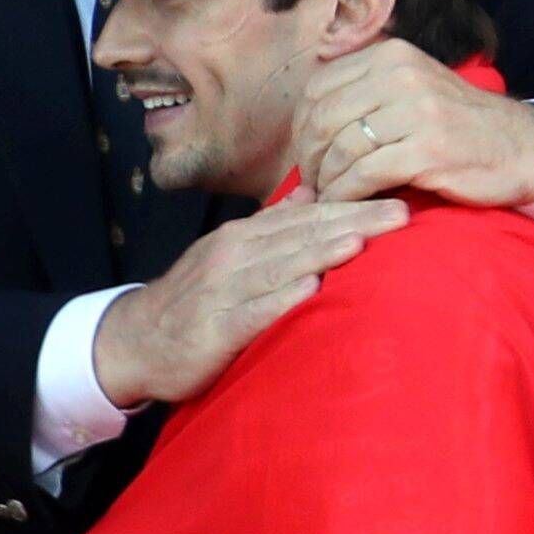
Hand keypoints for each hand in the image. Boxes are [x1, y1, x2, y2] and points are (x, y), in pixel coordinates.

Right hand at [91, 198, 407, 412]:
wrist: (133, 340)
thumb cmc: (194, 300)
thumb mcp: (231, 253)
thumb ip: (273, 225)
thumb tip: (315, 193)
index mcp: (244, 236)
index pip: (307, 217)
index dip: (352, 207)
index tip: (397, 199)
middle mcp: (233, 255)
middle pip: (301, 235)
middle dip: (352, 223)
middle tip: (399, 214)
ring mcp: (223, 290)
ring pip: (279, 266)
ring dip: (321, 252)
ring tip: (361, 242)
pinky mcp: (214, 329)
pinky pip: (251, 311)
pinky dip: (280, 299)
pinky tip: (309, 289)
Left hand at [290, 43, 533, 210]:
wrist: (522, 147)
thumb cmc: (460, 126)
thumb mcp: (414, 87)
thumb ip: (366, 90)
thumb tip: (309, 119)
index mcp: (391, 57)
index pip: (319, 87)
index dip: (302, 126)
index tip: (308, 153)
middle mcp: (401, 76)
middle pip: (323, 117)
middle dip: (309, 156)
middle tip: (312, 181)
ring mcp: (415, 111)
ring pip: (341, 147)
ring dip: (326, 180)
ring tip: (328, 196)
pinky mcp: (427, 149)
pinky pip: (364, 174)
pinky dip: (346, 194)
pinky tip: (346, 204)